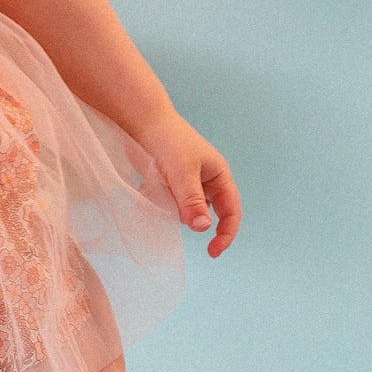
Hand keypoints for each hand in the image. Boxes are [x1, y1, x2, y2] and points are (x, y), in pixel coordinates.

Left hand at [133, 110, 241, 257]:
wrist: (140, 119)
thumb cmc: (167, 140)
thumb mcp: (182, 172)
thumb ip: (192, 200)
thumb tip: (203, 228)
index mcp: (218, 175)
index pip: (231, 211)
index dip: (226, 233)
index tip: (212, 252)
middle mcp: (206, 179)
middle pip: (206, 212)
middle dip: (190, 215)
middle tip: (170, 205)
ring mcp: (186, 180)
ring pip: (184, 209)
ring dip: (172, 208)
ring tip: (158, 189)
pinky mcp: (168, 181)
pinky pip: (168, 201)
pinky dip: (159, 201)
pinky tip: (149, 188)